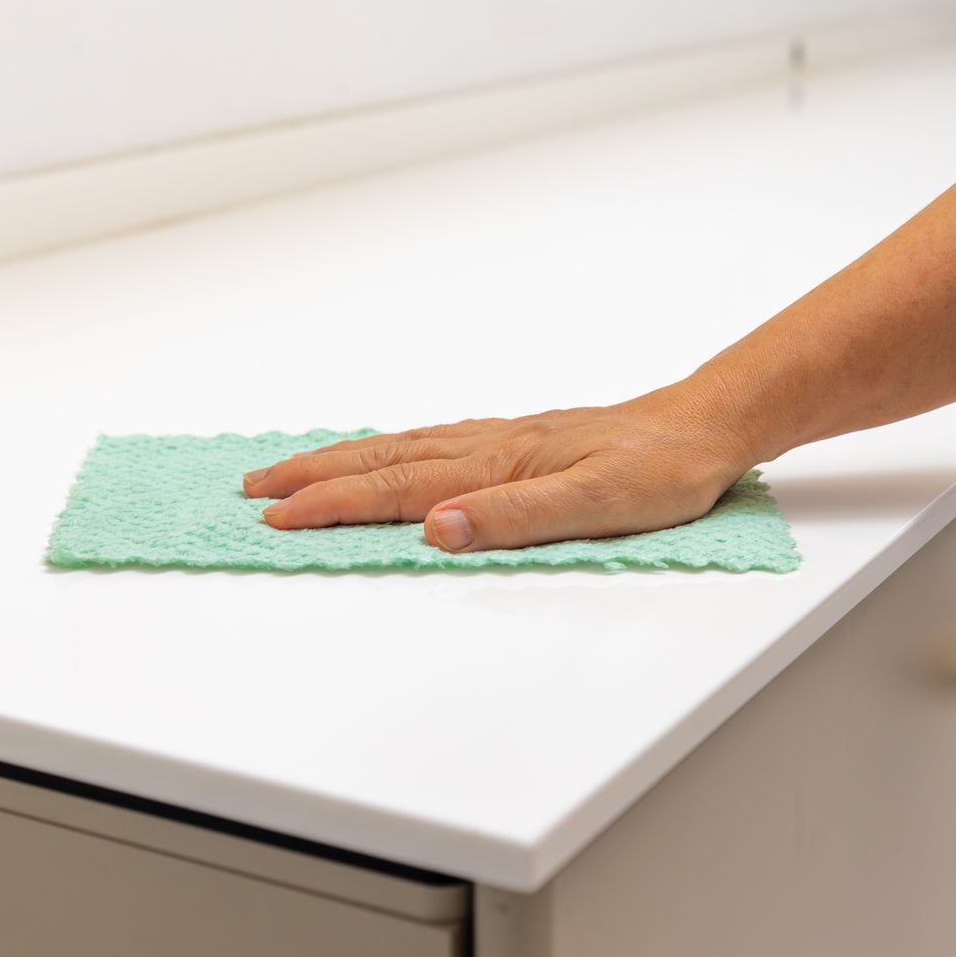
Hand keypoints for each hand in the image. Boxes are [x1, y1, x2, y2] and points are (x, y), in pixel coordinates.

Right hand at [242, 381, 760, 551]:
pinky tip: (379, 454)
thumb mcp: (597, 506)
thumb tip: (437, 529)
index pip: (397, 489)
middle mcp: (487, 446)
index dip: (333, 504)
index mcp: (497, 464)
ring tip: (291, 470)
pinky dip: (385, 449)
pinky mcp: (515, 441)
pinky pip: (428, 442)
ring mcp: (498, 440)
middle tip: (253, 490)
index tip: (279, 518)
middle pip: (382, 460)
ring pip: (399, 447)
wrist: (702, 427)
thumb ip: (516, 519)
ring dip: (340, 460)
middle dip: (313, 476)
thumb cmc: (659, 471)